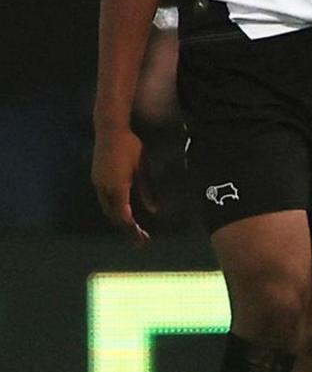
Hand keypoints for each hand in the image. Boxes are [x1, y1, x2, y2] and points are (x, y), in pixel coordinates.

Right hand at [91, 125, 152, 242]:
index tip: (143, 239)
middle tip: (141, 240)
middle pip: (114, 216)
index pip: (124, 215)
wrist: (110, 130)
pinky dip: (113, 209)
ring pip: (107, 209)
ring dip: (119, 220)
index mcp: (118, 186)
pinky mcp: (96, 179)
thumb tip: (155, 210)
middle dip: (127, 229)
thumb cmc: (131, 146)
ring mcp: (98, 183)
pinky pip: (104, 200)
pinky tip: (123, 212)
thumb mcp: (143, 168)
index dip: (133, 229)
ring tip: (133, 230)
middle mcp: (104, 188)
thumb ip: (147, 189)